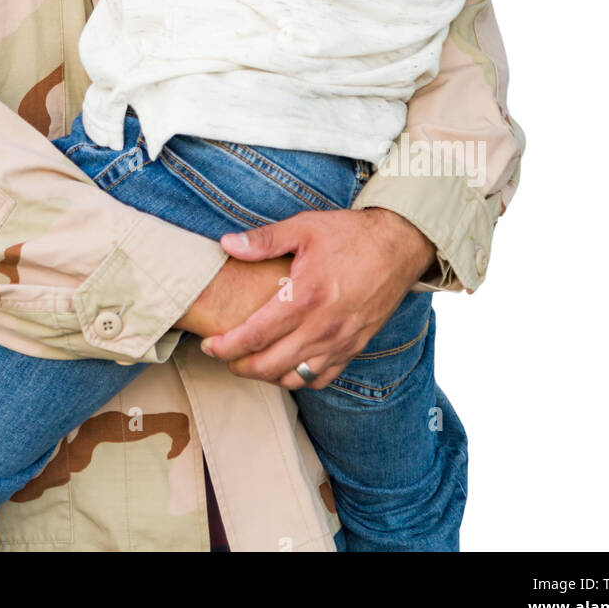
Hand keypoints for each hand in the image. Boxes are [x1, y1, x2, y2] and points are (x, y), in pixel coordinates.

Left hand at [198, 207, 435, 390]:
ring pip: (295, 378)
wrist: (399, 245)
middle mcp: (323, 326)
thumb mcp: (304, 227)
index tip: (210, 345)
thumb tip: (227, 244)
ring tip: (251, 362)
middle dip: (241, 366)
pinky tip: (286, 365)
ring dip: (268, 376)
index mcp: (305, 297)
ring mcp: (341, 341)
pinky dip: (298, 379)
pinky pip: (322, 378)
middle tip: (225, 356)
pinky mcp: (355, 347)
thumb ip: (263, 240)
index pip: (256, 335)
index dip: (227, 346)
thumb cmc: (350, 234)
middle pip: (271, 365)